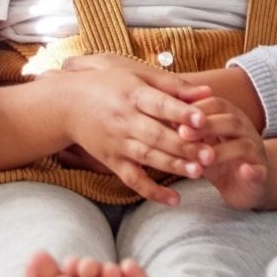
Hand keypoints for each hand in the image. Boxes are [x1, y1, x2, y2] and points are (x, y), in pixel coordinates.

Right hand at [47, 58, 210, 204]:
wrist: (66, 104)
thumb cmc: (107, 85)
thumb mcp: (136, 75)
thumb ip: (172, 85)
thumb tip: (207, 91)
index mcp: (133, 95)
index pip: (160, 105)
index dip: (181, 112)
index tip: (203, 120)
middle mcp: (124, 120)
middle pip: (157, 135)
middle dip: (184, 146)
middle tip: (210, 155)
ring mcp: (118, 142)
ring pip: (148, 157)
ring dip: (173, 166)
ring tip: (198, 173)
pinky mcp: (112, 160)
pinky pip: (133, 179)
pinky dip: (152, 191)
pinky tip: (174, 200)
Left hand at [177, 98, 271, 209]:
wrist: (250, 183)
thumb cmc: (220, 158)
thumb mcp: (203, 142)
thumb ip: (189, 129)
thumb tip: (162, 112)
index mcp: (230, 118)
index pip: (216, 104)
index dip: (196, 108)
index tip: (173, 114)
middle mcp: (246, 131)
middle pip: (230, 120)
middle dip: (206, 125)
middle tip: (183, 133)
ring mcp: (256, 152)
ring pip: (242, 145)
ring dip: (222, 151)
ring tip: (203, 158)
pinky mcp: (261, 175)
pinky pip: (259, 171)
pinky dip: (252, 171)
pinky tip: (244, 171)